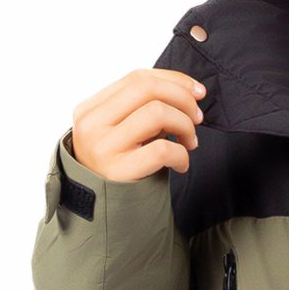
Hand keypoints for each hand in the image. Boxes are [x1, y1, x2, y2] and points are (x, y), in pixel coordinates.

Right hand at [69, 69, 207, 180]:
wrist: (101, 211)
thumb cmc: (119, 167)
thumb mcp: (120, 132)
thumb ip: (141, 109)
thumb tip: (188, 91)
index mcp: (91, 109)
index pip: (137, 78)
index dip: (174, 80)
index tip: (197, 91)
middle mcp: (92, 124)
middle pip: (147, 88)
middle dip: (183, 98)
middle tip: (197, 117)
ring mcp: (103, 147)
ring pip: (157, 113)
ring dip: (185, 125)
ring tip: (190, 142)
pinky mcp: (119, 171)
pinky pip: (162, 150)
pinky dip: (181, 155)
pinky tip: (181, 165)